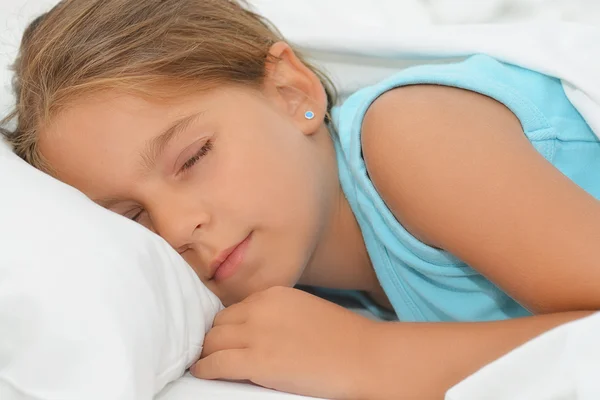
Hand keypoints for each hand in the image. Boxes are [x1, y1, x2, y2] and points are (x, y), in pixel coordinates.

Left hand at [190, 286, 376, 398]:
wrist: (364, 356)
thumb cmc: (343, 338)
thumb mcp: (305, 311)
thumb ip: (278, 314)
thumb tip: (256, 330)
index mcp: (273, 294)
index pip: (236, 308)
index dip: (230, 327)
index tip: (228, 339)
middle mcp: (260, 308)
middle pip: (220, 322)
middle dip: (216, 338)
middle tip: (215, 353)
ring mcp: (256, 334)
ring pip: (212, 341)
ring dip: (208, 353)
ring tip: (207, 363)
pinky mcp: (256, 361)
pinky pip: (215, 363)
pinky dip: (205, 369)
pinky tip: (203, 372)